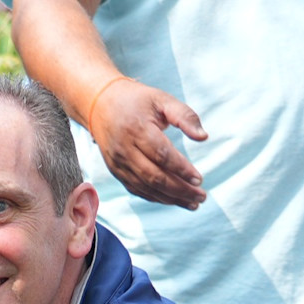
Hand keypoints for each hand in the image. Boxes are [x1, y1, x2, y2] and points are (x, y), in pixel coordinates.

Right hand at [87, 79, 207, 209]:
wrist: (100, 105)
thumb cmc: (136, 101)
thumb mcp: (162, 100)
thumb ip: (185, 116)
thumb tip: (203, 137)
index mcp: (137, 129)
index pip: (162, 155)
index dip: (181, 169)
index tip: (199, 179)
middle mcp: (125, 149)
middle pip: (154, 176)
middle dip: (180, 190)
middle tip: (201, 196)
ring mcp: (118, 163)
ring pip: (146, 187)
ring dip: (170, 198)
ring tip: (192, 203)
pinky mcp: (116, 170)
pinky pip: (136, 189)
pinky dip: (155, 197)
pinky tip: (172, 200)